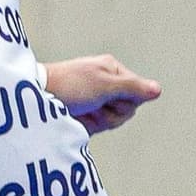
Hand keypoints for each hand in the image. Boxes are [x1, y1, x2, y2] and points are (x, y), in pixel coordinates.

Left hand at [43, 55, 162, 134]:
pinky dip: (92, 126)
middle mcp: (108, 84)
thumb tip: (158, 90)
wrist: (38, 99)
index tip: (107, 95)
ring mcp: (98, 100)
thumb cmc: (69, 86)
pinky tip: (80, 119)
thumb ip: (133, 88)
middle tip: (92, 104)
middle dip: (112, 111)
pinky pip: (103, 126)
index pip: (138, 92)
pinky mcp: (89, 115)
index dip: (126, 100)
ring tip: (83, 111)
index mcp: (112, 69)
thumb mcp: (104, 85)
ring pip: (117, 119)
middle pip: (129, 108)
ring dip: (101, 119)